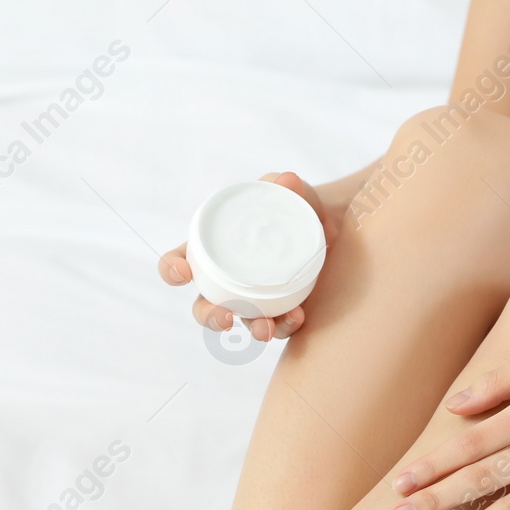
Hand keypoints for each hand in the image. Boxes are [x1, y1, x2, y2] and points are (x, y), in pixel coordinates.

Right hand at [160, 171, 340, 341]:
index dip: (173, 269)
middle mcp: (229, 279)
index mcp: (215, 247)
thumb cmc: (299, 207)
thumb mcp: (294, 194)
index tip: (182, 273)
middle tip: (224, 317)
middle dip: (209, 316)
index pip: (182, 260)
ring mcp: (255, 299)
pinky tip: (296, 317)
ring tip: (264, 330)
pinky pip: (278, 326)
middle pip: (204, 305)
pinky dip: (285, 325)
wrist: (336, 228)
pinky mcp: (282, 310)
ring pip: (242, 321)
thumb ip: (288, 187)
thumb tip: (287, 180)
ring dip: (251, 329)